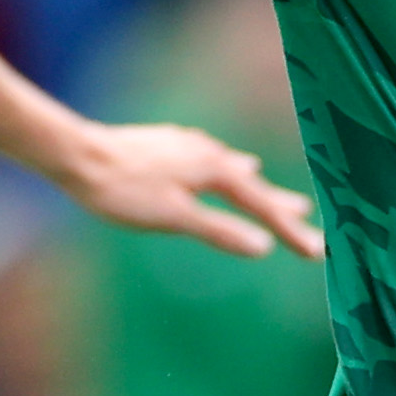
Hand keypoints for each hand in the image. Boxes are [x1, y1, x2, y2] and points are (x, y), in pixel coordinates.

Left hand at [47, 120, 323, 260]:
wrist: (77, 154)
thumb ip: (219, 230)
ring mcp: (187, 145)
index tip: (317, 251)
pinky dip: (227, 170)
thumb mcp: (174, 217)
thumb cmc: (123, 190)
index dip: (291, 230)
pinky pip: (210, 159)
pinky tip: (219, 166)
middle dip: (280, 204)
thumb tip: (263, 247)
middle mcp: (208, 152)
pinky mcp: (167, 144)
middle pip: (253, 185)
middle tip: (310, 217)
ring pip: (232, 169)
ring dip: (256, 185)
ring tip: (275, 192)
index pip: (262, 207)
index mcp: (214, 170)